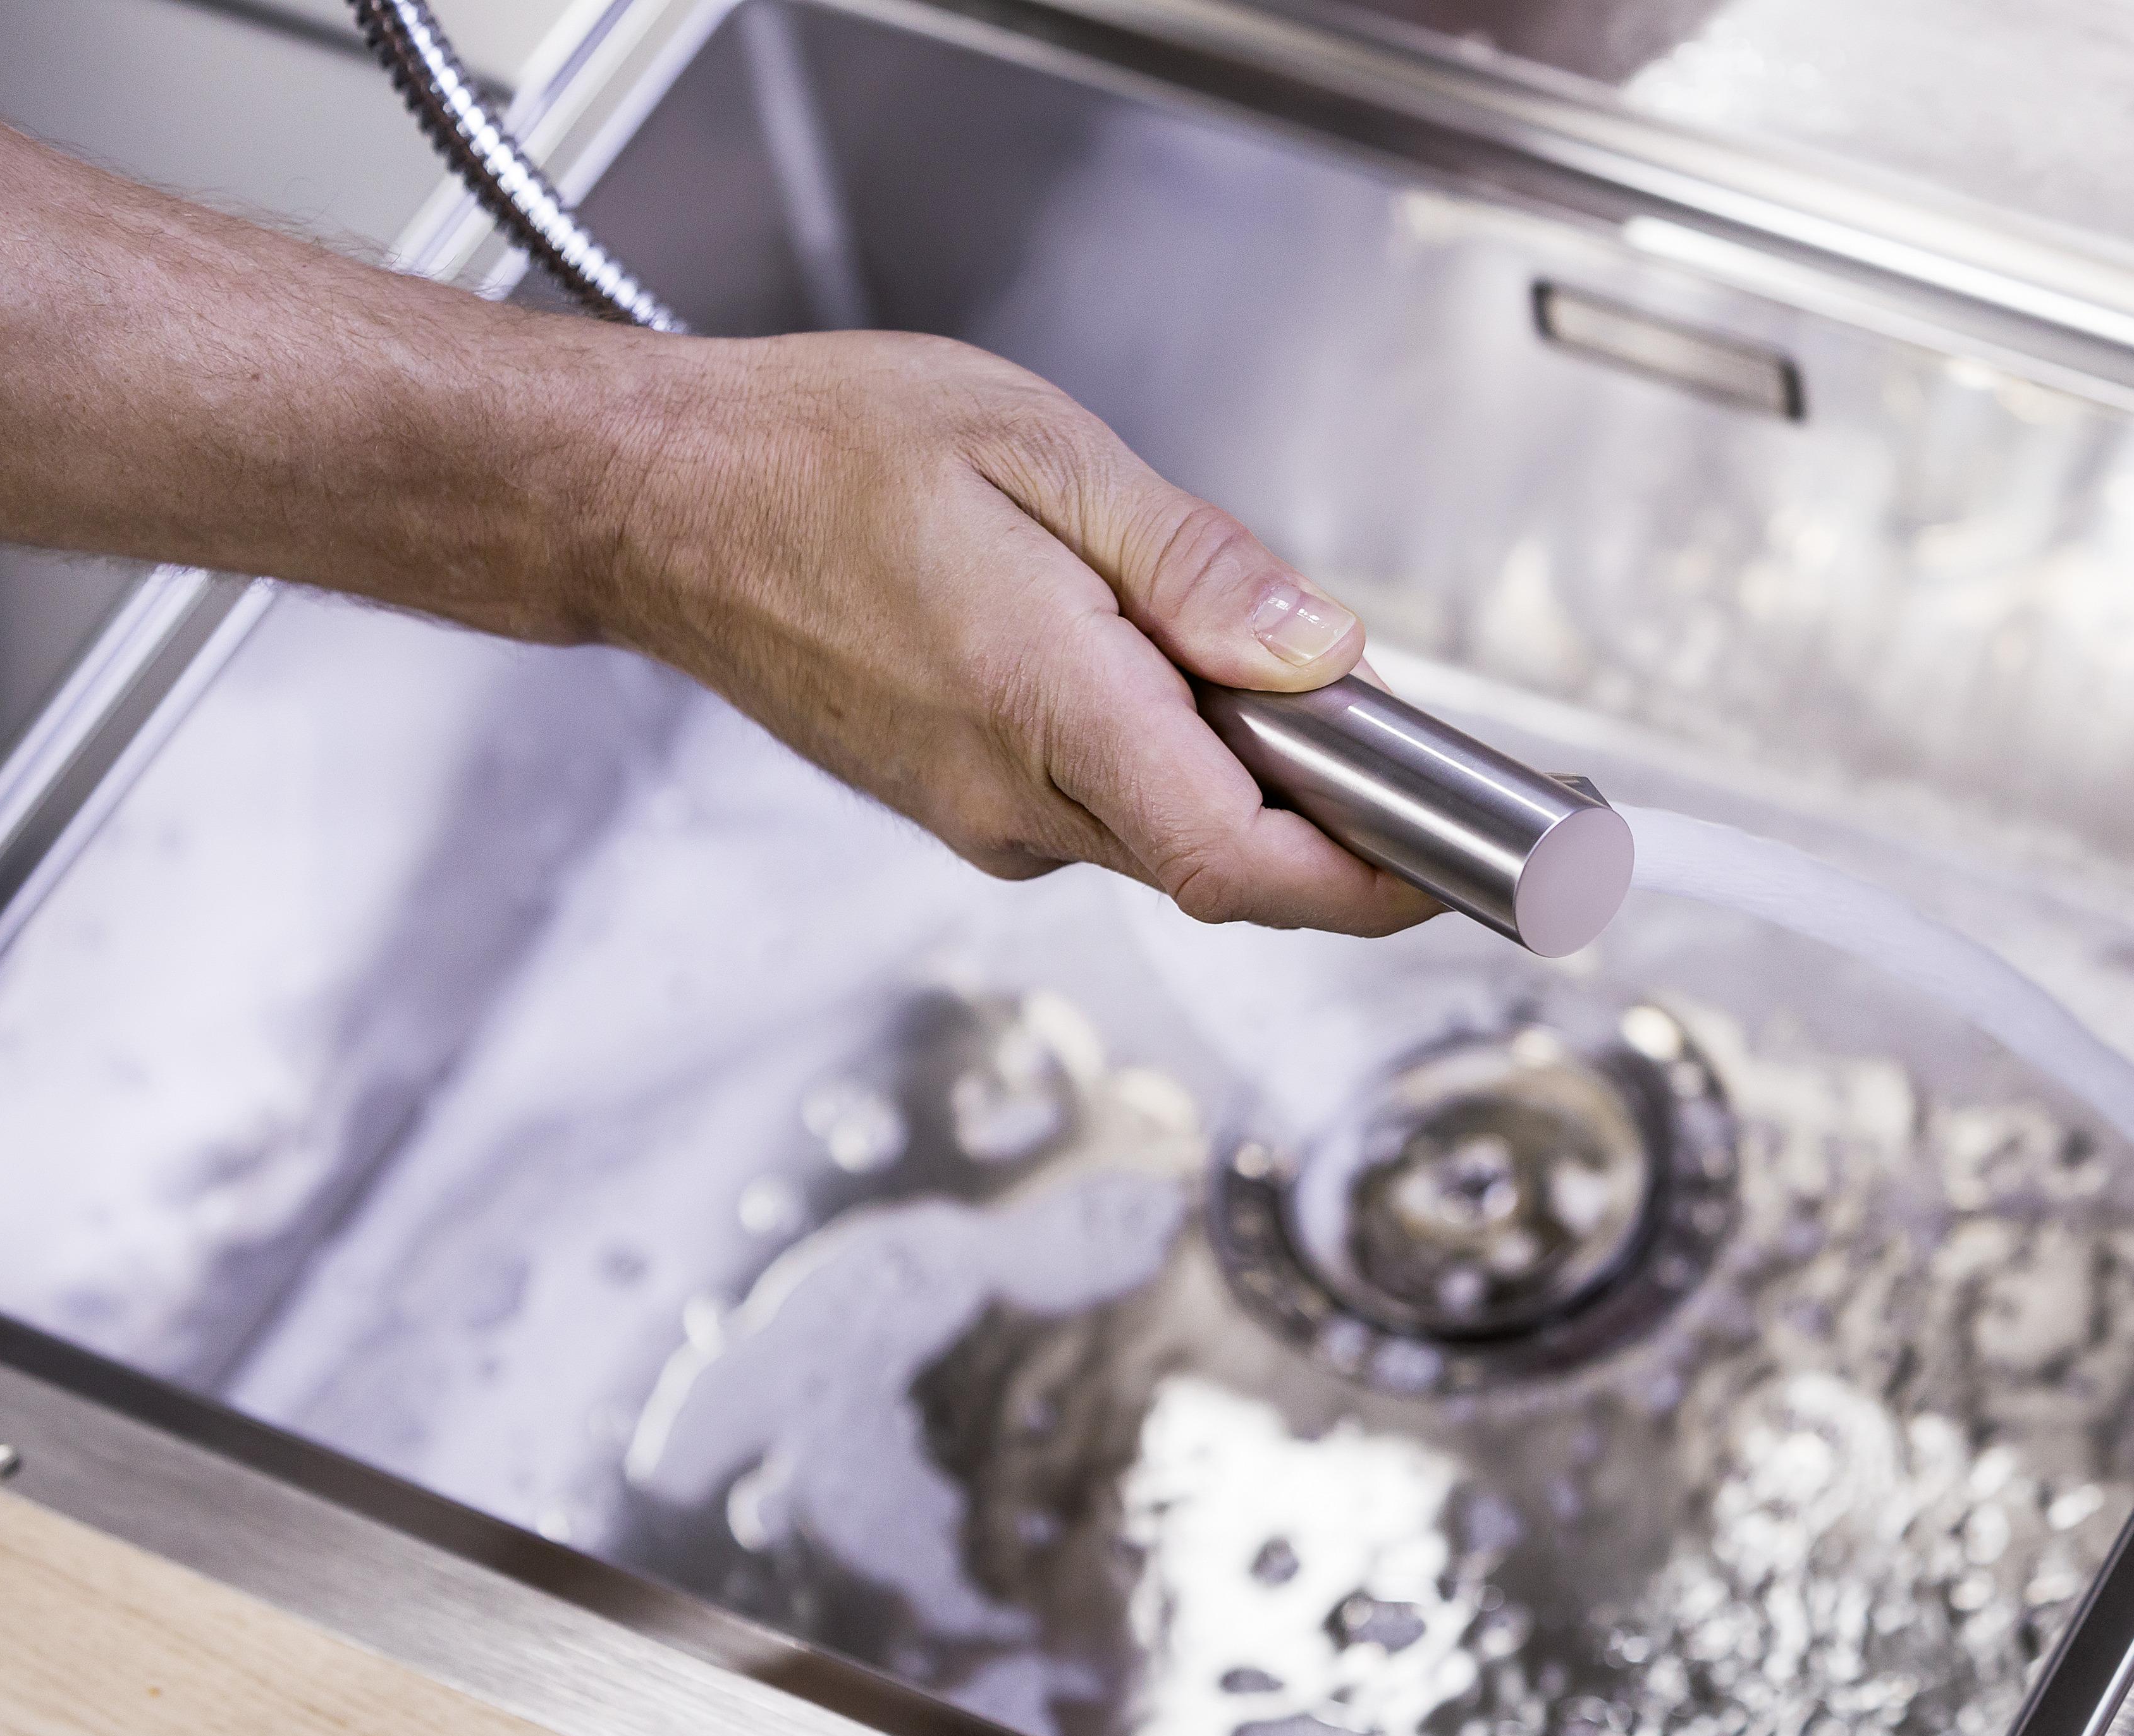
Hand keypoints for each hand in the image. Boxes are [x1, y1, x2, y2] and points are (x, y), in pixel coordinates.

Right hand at [597, 330, 1440, 935]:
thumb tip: (1322, 655)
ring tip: (1245, 664)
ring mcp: (983, 816)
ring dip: (1243, 777)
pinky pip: (1106, 811)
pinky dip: (1168, 761)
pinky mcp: (963, 806)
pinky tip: (1147, 668)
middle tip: (1405, 742)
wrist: (659, 505)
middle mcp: (1013, 796)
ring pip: (1170, 837)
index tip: (1475, 865)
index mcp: (1046, 706)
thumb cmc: (817, 456)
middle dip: (1338, 821)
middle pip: (1229, 866)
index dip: (1375, 884)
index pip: (1245, 862)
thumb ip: (1197, 569)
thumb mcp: (1041, 454)